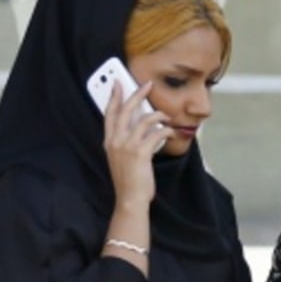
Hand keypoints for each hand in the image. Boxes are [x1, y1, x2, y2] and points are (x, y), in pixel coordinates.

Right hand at [102, 81, 168, 208]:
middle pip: (125, 110)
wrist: (130, 198)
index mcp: (109, 141)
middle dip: (137, 95)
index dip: (113, 97)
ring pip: (143, 120)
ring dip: (158, 115)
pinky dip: (166, 130)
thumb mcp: (121, 157)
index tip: (118, 83)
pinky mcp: (140, 152)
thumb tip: (137, 127)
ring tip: (167, 117)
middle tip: (147, 85)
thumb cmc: (129, 179)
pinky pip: (156, 133)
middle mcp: (115, 140)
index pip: (109, 113)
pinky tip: (171, 133)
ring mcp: (127, 146)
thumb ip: (124, 142)